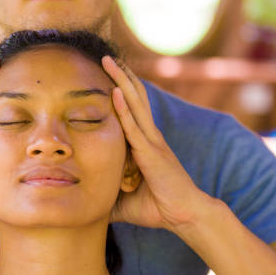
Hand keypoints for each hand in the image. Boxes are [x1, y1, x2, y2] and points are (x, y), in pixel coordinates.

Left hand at [102, 56, 213, 231]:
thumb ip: (109, 197)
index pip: (132, 111)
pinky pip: (134, 126)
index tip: (108, 75)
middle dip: (121, 76)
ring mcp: (152, 142)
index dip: (121, 91)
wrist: (186, 217)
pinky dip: (124, 108)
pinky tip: (115, 91)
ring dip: (121, 81)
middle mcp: (149, 137)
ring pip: (135, 104)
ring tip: (110, 62)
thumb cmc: (160, 208)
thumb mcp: (126, 201)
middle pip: (134, 99)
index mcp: (145, 145)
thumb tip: (88, 205)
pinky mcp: (151, 153)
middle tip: (106, 58)